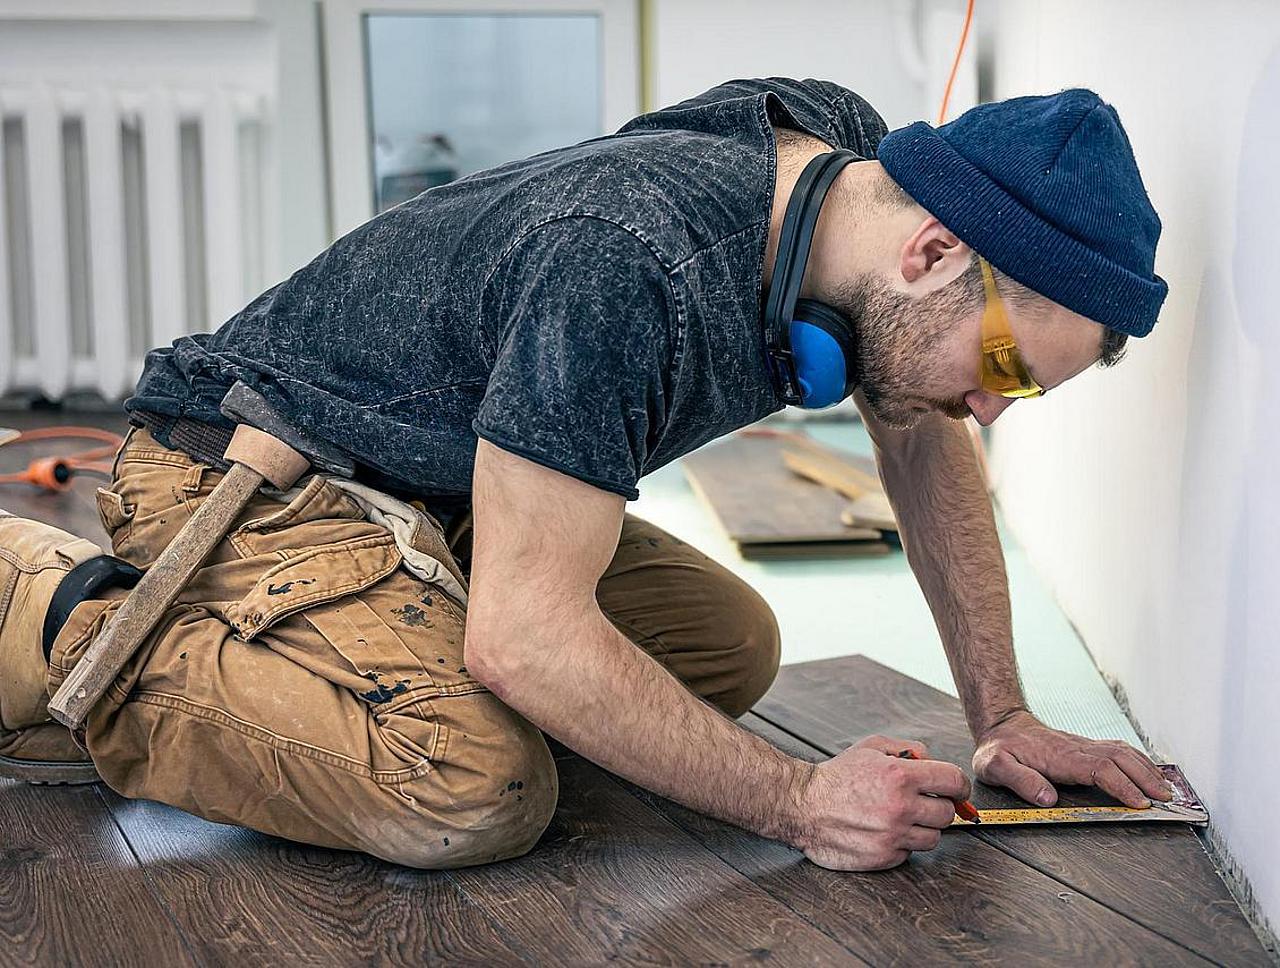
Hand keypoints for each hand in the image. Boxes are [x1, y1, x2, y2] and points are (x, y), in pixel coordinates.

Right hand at [793, 734, 970, 870]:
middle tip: (921, 803)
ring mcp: (893, 835)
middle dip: (938, 806)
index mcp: (901, 775)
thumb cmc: (837, 776)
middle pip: (947, 814)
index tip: (957, 790)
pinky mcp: (884, 856)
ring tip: (899, 817)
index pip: (954, 781)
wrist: (803, 805)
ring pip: (933, 838)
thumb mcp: (872, 747)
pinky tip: (882, 830)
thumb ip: (908, 748)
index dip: (959, 786)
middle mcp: (901, 807)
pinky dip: (901, 843)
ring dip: (921, 828)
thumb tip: (932, 761)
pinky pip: (909, 853)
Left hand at [973, 710, 1173, 807]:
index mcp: (1059, 756)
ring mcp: (1084, 746)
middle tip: (1167, 800)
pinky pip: (1119, 751)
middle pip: (1120, 758)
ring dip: (1147, 769)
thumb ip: (1019, 780)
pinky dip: (1140, 761)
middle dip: (1146, 778)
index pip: (1099, 769)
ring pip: (1124, 752)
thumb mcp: (994, 766)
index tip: (1140, 803)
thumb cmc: (998, 749)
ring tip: (1167, 789)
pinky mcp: (1086, 747)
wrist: (1001, 725)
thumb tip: (1048, 797)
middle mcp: (1077, 748)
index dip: (1122, 786)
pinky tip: (1151, 773)